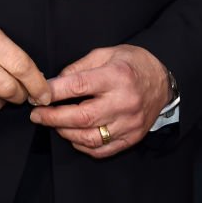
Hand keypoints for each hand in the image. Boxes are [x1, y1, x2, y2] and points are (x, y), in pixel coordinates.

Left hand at [29, 44, 169, 157]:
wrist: (164, 81)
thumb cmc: (133, 63)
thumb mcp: (107, 53)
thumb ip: (80, 67)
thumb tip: (55, 82)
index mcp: (116, 76)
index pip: (78, 86)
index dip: (54, 92)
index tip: (38, 94)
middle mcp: (123, 102)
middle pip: (81, 116)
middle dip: (53, 117)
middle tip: (37, 115)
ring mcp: (129, 124)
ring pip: (90, 137)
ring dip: (65, 133)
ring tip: (53, 124)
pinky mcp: (132, 138)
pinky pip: (102, 149)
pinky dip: (83, 145)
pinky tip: (73, 136)